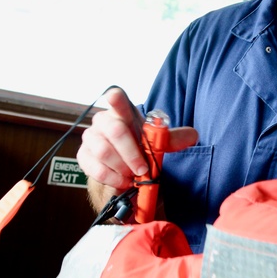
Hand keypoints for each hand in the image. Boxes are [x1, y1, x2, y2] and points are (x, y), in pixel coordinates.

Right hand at [77, 87, 197, 191]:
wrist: (123, 165)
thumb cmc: (138, 146)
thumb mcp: (156, 142)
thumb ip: (171, 138)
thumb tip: (192, 136)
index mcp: (121, 111)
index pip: (117, 99)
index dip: (115, 98)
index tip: (114, 96)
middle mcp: (102, 121)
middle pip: (115, 131)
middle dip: (131, 153)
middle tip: (142, 168)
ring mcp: (90, 138)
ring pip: (104, 152)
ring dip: (122, 167)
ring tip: (133, 176)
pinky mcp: (83, 156)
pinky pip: (96, 169)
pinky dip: (112, 179)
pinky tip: (122, 182)